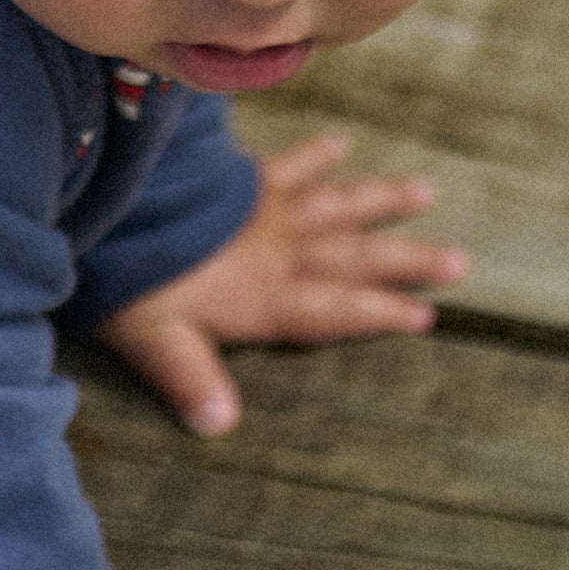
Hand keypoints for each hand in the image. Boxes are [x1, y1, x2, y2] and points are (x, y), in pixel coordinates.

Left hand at [97, 133, 465, 432]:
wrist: (108, 194)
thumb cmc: (128, 276)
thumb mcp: (154, 340)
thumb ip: (190, 380)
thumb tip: (221, 426)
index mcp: (263, 296)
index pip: (333, 310)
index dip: (378, 314)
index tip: (426, 316)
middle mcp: (277, 250)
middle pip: (351, 256)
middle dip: (405, 261)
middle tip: (460, 259)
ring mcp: (263, 207)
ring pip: (335, 205)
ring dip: (380, 201)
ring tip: (426, 191)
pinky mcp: (240, 176)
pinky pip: (287, 163)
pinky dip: (315, 154)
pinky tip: (340, 142)